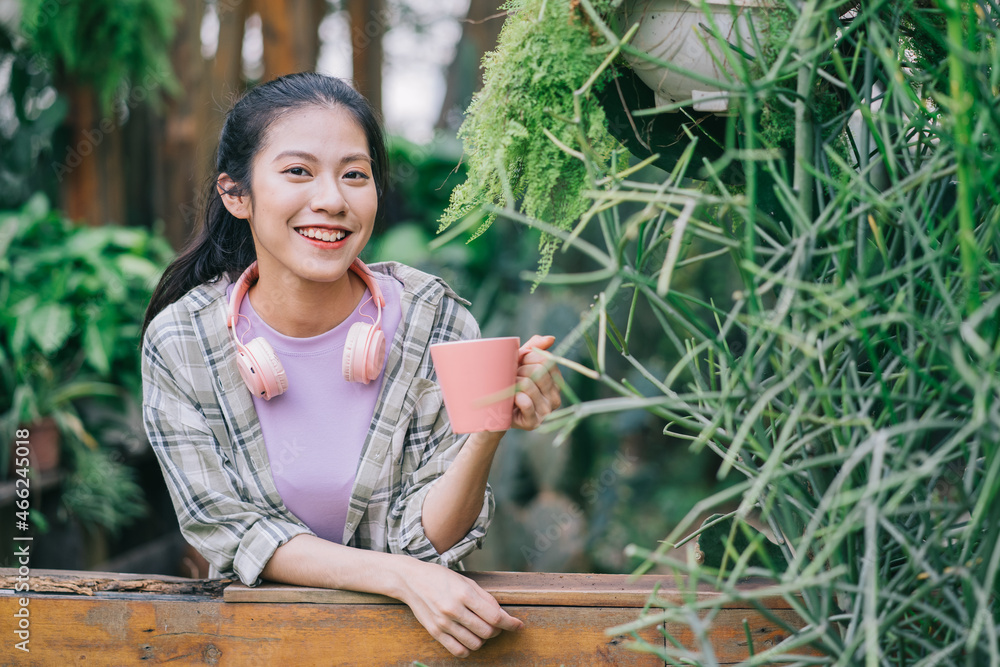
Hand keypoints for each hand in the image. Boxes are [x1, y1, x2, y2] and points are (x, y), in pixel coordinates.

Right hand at [398, 559, 523, 656]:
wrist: (411, 580)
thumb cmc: (441, 578)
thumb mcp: (466, 580)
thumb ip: (485, 598)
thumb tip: (502, 614)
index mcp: (464, 593)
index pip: (495, 616)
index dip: (511, 623)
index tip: (518, 626)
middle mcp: (454, 609)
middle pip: (487, 632)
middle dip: (497, 631)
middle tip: (496, 625)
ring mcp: (443, 623)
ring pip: (475, 643)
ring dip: (483, 639)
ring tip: (481, 630)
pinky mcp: (435, 632)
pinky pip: (458, 651)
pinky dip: (469, 649)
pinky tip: (469, 639)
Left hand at [512, 335, 562, 430]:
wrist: (494, 412)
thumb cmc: (508, 384)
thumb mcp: (519, 364)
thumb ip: (534, 349)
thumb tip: (551, 338)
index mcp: (556, 382)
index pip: (547, 360)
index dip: (528, 357)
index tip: (517, 363)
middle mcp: (555, 398)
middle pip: (538, 371)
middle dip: (519, 370)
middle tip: (511, 378)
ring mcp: (546, 412)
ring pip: (528, 385)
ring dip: (513, 383)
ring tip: (508, 389)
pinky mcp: (534, 423)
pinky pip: (525, 402)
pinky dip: (515, 397)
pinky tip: (511, 399)